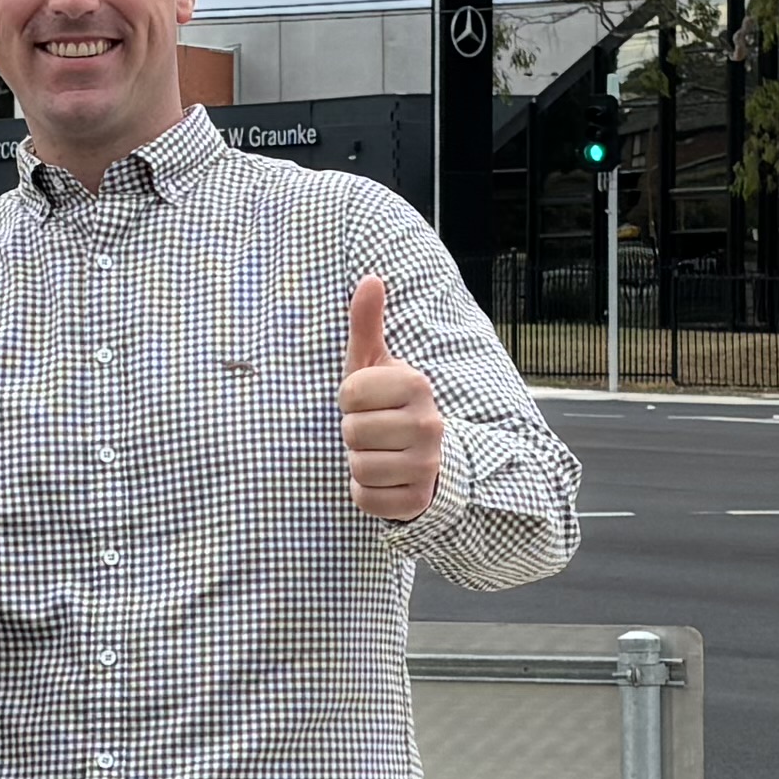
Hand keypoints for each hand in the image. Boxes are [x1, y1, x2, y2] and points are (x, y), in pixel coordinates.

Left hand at [339, 271, 444, 527]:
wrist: (424, 456)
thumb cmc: (387, 404)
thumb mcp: (374, 363)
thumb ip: (366, 323)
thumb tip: (370, 278)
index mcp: (417, 385)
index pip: (349, 394)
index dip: (349, 399)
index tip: (367, 401)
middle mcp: (429, 424)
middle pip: (351, 432)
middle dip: (353, 432)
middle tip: (373, 430)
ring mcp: (427, 464)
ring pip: (358, 466)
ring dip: (358, 462)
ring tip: (378, 453)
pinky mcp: (417, 499)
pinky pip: (366, 498)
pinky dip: (365, 491)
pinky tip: (383, 478)